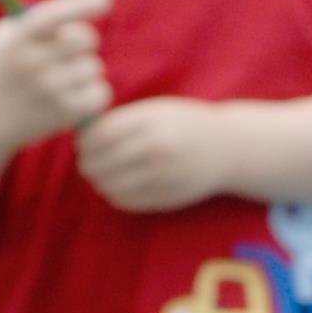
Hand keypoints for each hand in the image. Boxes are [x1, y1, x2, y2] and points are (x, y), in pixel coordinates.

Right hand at [0, 0, 116, 147]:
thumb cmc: (4, 68)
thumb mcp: (7, 37)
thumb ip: (36, 20)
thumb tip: (77, 13)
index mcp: (19, 39)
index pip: (55, 16)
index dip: (82, 5)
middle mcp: (33, 63)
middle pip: (86, 39)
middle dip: (86, 40)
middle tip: (74, 49)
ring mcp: (49, 91)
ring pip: (95, 67)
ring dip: (86, 69)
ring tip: (67, 76)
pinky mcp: (64, 114)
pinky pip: (101, 93)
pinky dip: (95, 92)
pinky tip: (77, 94)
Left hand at [80, 95, 240, 210]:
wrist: (227, 149)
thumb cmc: (185, 124)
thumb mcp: (155, 111)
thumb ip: (122, 120)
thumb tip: (84, 133)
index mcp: (149, 123)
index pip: (98, 136)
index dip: (84, 141)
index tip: (83, 142)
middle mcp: (154, 151)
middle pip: (99, 163)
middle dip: (87, 163)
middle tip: (88, 160)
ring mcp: (160, 178)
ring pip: (109, 186)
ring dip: (100, 181)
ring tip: (103, 174)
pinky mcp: (165, 198)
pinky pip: (126, 201)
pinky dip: (115, 195)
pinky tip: (120, 186)